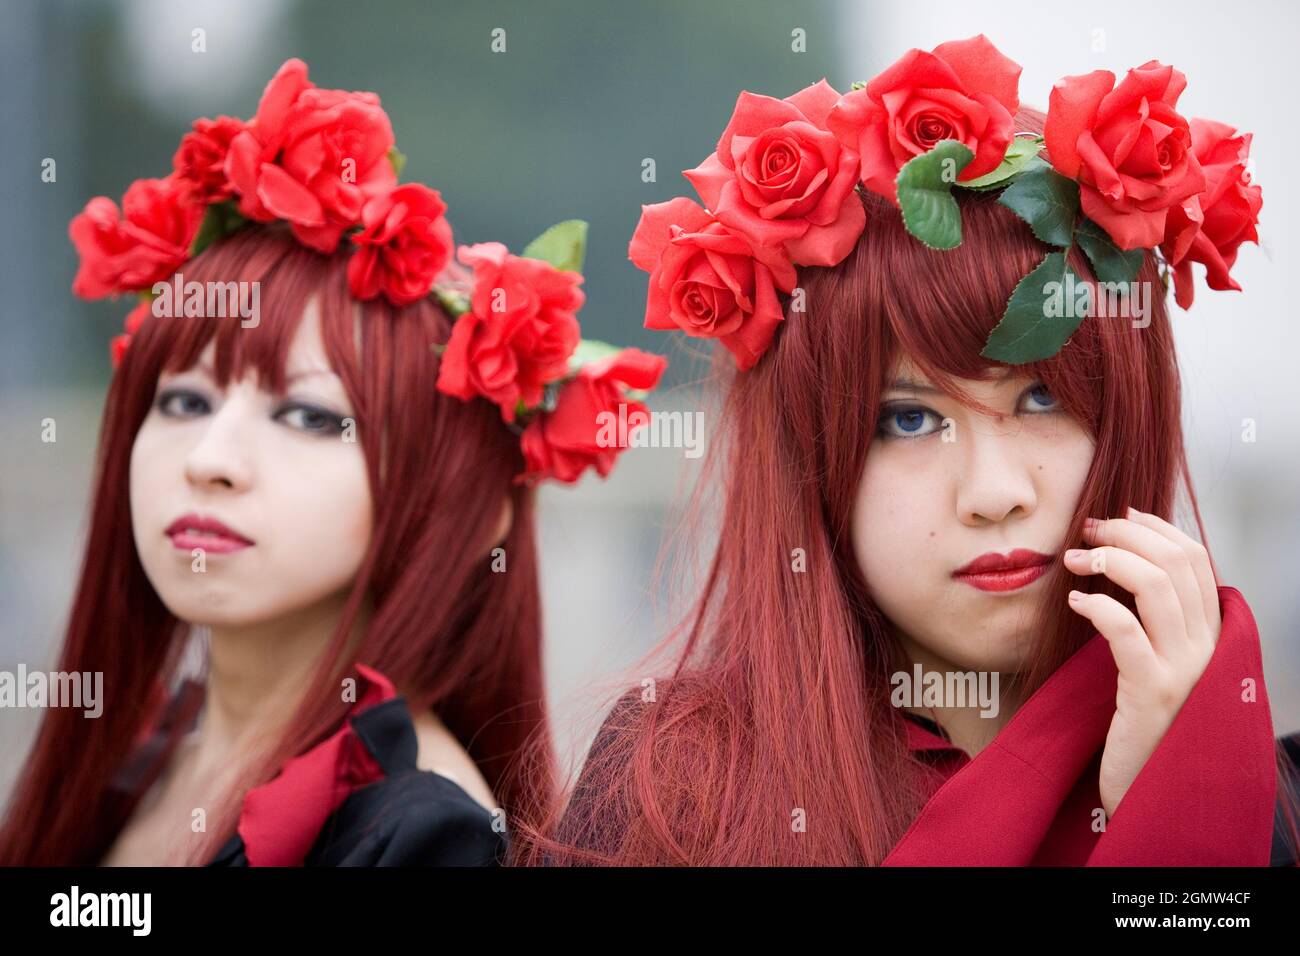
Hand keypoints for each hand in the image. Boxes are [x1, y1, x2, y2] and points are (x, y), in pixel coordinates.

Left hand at [1063, 507, 1220, 819]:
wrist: (1148, 787)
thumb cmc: (1140, 719)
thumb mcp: (1153, 661)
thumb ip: (1150, 619)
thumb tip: (1118, 562)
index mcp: (1209, 634)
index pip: (1196, 558)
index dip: (1156, 528)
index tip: (1119, 516)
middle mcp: (1206, 647)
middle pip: (1175, 563)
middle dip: (1127, 534)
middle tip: (1086, 530)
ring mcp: (1183, 669)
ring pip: (1155, 587)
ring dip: (1108, 560)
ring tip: (1073, 559)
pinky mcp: (1152, 692)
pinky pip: (1126, 631)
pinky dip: (1097, 606)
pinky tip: (1074, 602)